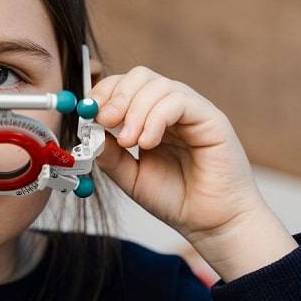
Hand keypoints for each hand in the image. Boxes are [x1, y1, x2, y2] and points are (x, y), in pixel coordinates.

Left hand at [89, 66, 296, 280]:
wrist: (211, 224)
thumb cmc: (176, 200)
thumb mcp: (130, 176)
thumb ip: (110, 154)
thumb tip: (90, 130)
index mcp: (151, 117)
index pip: (125, 86)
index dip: (104, 93)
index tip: (89, 113)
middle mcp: (172, 109)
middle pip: (140, 76)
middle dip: (117, 95)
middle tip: (105, 121)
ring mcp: (192, 111)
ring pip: (159, 85)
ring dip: (135, 110)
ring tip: (131, 143)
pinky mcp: (211, 119)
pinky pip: (179, 101)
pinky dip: (156, 118)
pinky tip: (148, 143)